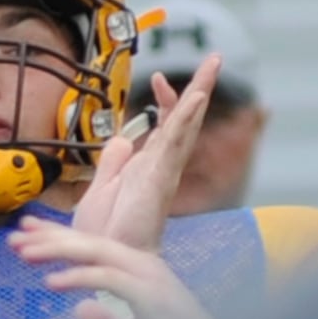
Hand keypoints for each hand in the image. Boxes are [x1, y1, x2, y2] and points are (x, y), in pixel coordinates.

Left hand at [9, 214, 217, 318]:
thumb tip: (80, 310)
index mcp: (140, 275)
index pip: (94, 250)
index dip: (59, 240)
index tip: (25, 237)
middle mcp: (147, 269)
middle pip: (92, 242)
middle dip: (51, 238)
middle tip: (14, 237)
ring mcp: (153, 281)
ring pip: (98, 252)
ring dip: (59, 250)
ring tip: (24, 254)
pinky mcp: (154, 298)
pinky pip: (109, 279)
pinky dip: (80, 277)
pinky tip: (52, 283)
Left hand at [71, 55, 220, 251]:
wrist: (104, 260)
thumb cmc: (106, 233)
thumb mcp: (102, 188)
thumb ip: (113, 163)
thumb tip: (122, 139)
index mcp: (148, 166)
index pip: (164, 125)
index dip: (165, 101)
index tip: (157, 76)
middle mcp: (160, 167)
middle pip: (184, 120)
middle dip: (199, 88)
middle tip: (215, 59)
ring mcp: (162, 172)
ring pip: (184, 126)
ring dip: (198, 94)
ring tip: (213, 66)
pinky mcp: (158, 181)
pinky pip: (174, 145)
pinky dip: (184, 120)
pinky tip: (195, 99)